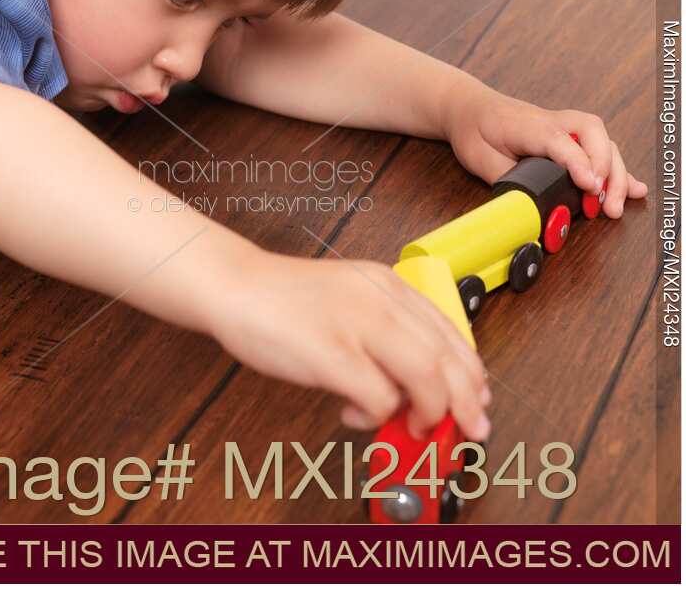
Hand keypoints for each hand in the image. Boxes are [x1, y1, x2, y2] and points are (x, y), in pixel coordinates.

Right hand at [211, 248, 491, 440]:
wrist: (236, 286)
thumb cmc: (287, 300)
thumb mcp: (351, 300)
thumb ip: (385, 333)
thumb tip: (414, 384)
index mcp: (389, 286)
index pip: (451, 333)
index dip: (471, 374)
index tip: (477, 399)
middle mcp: (381, 300)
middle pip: (448, 359)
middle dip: (465, 403)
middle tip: (466, 429)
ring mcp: (356, 324)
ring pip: (426, 377)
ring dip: (429, 413)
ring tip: (412, 426)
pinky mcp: (330, 353)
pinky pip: (378, 397)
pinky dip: (376, 416)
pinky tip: (356, 414)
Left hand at [445, 87, 647, 216]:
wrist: (470, 107)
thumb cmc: (474, 129)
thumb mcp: (478, 157)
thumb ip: (504, 177)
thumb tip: (528, 203)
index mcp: (529, 125)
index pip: (561, 142)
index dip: (579, 164)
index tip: (590, 187)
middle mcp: (554, 122)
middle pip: (594, 138)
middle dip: (607, 172)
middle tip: (604, 205)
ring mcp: (566, 127)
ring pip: (604, 143)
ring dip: (615, 175)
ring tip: (615, 207)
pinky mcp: (570, 136)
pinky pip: (600, 149)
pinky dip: (618, 170)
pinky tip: (635, 189)